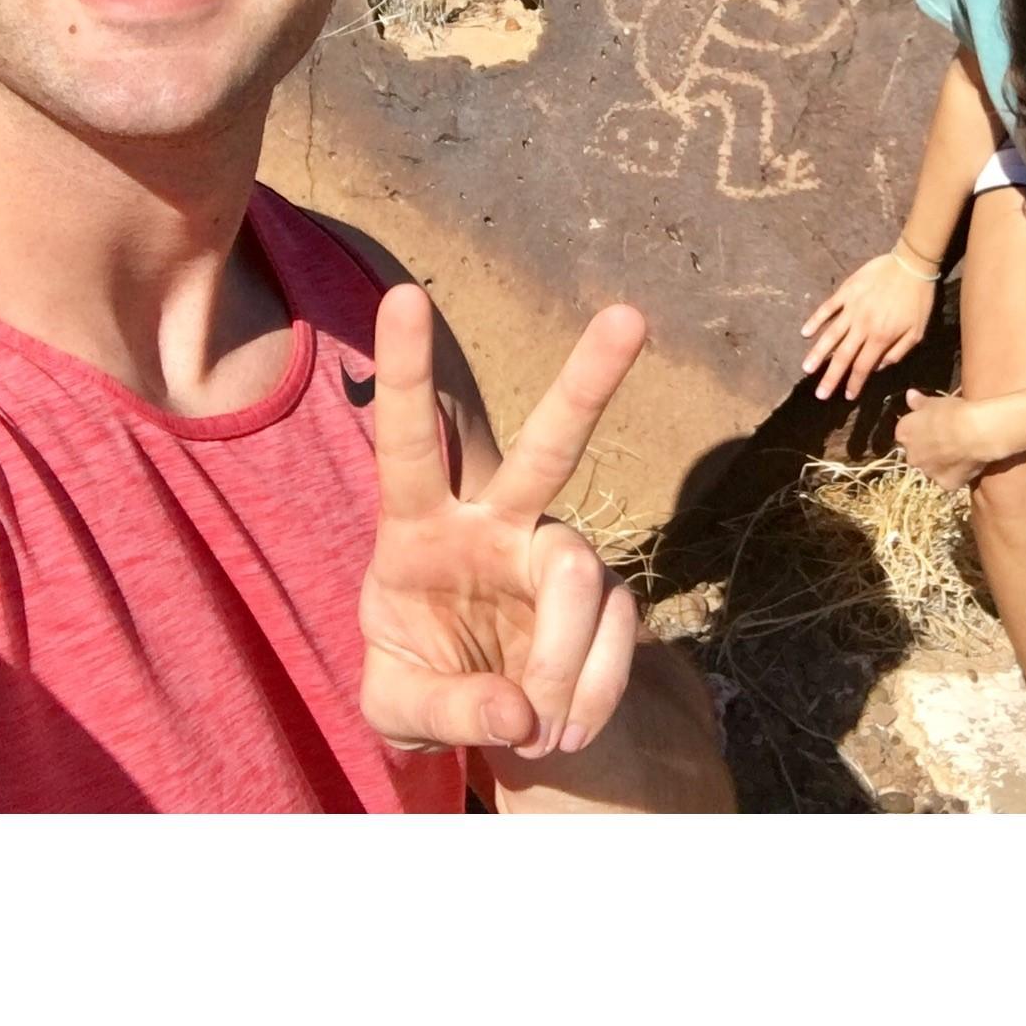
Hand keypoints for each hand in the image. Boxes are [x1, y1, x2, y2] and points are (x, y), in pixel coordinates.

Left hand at [359, 284, 644, 761]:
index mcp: (417, 525)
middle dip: (588, 380)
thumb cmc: (421, 680)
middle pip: (546, 446)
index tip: (406, 295)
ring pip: (578, 570)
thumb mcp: (396, 707)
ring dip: (559, 658)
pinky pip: (614, 639)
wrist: (493, 716)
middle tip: (628, 315)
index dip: (405, 371)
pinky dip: (591, 694)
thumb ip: (443, 705)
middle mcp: (496, 520)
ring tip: (538, 730)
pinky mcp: (608, 595)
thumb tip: (515, 709)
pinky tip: (563, 726)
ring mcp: (556, 552)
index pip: (407, 439)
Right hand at [800, 254, 936, 400]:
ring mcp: (851, 308)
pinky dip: (815, 320)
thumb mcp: (917, 332)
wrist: (912, 264)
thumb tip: (878, 367)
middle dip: (831, 377)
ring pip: (831, 335)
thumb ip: (898, 352)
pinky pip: (827, 308)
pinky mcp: (846, 291)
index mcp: (881, 337)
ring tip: (807, 368)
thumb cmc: (918, 299)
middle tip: (820, 394)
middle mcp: (862, 326)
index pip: (863, 366)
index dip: (854, 383)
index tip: (846, 396)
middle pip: (843, 356)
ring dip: (818, 353)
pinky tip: (805, 332)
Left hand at [894, 389, 1007, 490]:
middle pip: (917, 453)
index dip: (921, 430)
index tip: (933, 426)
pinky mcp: (945, 484)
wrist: (975, 432)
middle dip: (928, 449)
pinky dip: (955, 474)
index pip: (907, 433)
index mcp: (904, 434)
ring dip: (941, 463)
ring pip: (932, 468)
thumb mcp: (934, 402)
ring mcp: (928, 472)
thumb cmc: (953, 413)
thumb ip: (918, 402)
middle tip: (947, 440)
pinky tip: (966, 465)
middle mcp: (911, 456)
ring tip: (960, 452)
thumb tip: (910, 395)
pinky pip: (948, 480)